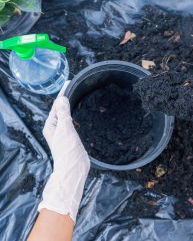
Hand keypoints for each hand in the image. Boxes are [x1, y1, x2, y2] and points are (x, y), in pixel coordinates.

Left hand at [38, 81, 89, 222]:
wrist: (73, 169)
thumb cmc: (67, 150)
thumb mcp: (65, 129)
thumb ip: (64, 114)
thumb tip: (62, 98)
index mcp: (51, 125)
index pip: (57, 105)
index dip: (63, 93)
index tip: (69, 82)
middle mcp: (55, 128)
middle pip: (61, 110)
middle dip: (66, 98)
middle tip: (75, 86)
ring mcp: (64, 134)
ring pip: (67, 116)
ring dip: (71, 106)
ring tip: (78, 96)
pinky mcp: (72, 138)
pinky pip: (73, 123)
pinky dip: (76, 115)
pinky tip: (81, 114)